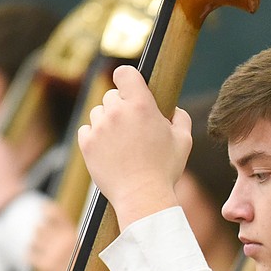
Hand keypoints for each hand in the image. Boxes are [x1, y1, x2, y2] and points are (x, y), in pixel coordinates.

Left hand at [28, 201, 78, 270]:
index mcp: (74, 235)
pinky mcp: (45, 267)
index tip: (44, 211)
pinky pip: (29, 255)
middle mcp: (62, 241)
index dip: (48, 210)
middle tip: (46, 240)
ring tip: (43, 251)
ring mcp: (52, 254)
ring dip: (36, 245)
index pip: (55, 214)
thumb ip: (73, 237)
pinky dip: (31, 256)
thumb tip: (61, 225)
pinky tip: (36, 260)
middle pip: (40, 228)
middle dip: (41, 233)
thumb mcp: (86, 249)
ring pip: (33, 241)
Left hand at [76, 64, 190, 229]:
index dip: (127, 78)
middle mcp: (118, 112)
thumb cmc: (164, 170)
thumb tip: (174, 110)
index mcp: (142, 106)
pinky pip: (87, 130)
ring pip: (98, 113)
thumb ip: (180, 118)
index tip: (129, 86)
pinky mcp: (87, 144)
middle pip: (111, 95)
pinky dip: (95, 137)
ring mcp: (99, 127)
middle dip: (121, 106)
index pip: (125, 73)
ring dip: (107, 122)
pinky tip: (109, 150)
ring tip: (121, 142)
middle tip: (132, 126)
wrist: (142, 197)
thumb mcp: (183, 141)